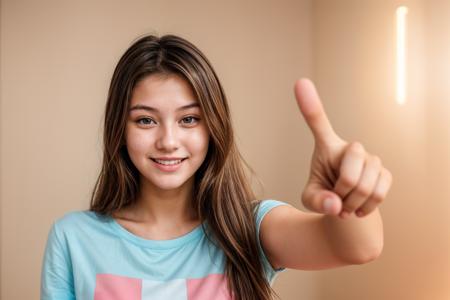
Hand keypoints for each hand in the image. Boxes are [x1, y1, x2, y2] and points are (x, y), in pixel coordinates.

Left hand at [294, 78, 392, 218]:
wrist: (346, 205)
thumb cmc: (324, 196)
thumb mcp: (311, 199)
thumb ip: (317, 202)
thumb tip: (335, 205)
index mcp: (326, 146)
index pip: (318, 122)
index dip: (309, 103)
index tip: (300, 82)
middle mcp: (350, 147)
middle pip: (349, 175)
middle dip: (342, 195)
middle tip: (336, 201)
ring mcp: (370, 158)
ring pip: (365, 187)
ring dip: (352, 205)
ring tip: (345, 205)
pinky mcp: (385, 172)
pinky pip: (379, 194)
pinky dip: (365, 208)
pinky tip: (358, 207)